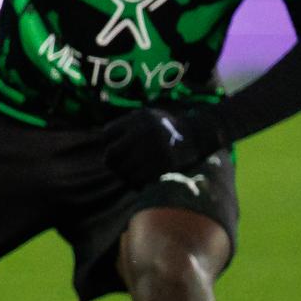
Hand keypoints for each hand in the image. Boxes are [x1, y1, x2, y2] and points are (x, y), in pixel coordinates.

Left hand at [101, 107, 221, 186]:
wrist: (197, 135)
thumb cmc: (166, 127)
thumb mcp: (146, 117)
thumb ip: (127, 127)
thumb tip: (103, 142)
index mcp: (137, 118)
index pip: (107, 134)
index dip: (107, 144)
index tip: (113, 149)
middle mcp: (143, 131)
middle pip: (112, 152)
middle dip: (111, 162)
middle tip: (116, 167)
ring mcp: (154, 147)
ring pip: (125, 169)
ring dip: (124, 176)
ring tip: (128, 176)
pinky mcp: (164, 163)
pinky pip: (140, 178)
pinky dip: (136, 183)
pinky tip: (139, 183)